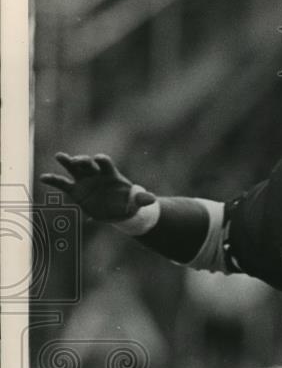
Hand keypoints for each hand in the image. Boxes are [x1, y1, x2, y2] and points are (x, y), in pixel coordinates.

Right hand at [40, 152, 154, 220]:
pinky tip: (43, 177)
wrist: (119, 211)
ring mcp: (84, 181)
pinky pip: (62, 184)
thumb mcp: (136, 202)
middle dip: (82, 160)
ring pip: (73, 169)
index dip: (102, 161)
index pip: (106, 164)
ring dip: (67, 162)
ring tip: (59, 156)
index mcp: (110, 175)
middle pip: (87, 163)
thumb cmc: (129, 203)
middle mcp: (95, 175)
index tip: (98, 159)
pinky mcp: (75, 191)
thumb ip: (141, 198)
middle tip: (77, 160)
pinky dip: (53, 180)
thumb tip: (152, 199)